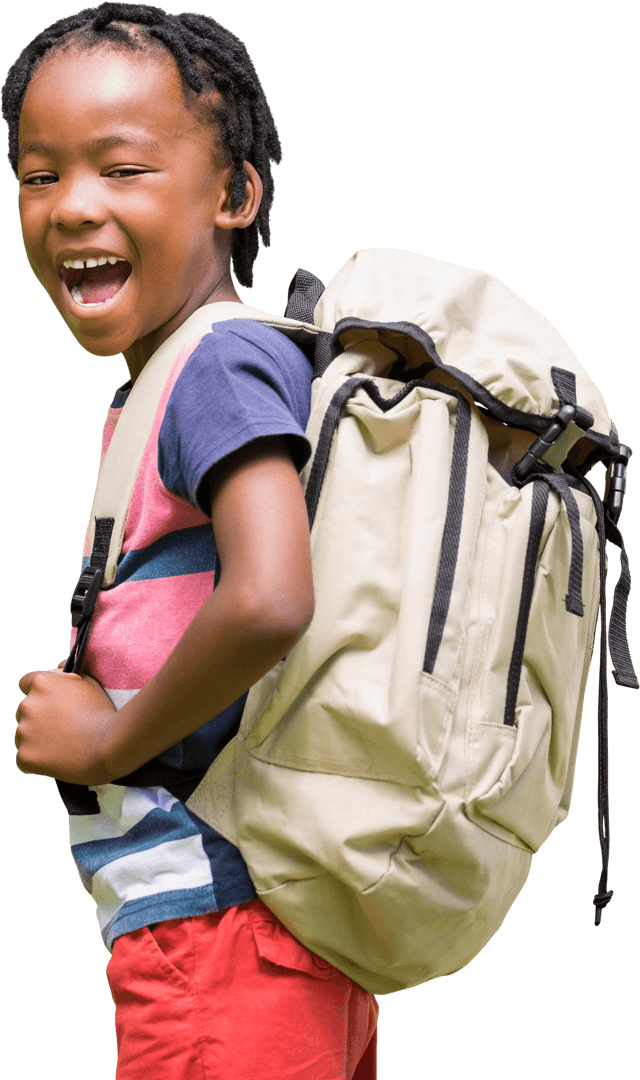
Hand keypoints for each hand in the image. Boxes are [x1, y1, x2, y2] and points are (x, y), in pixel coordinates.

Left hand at [16, 668, 116, 784]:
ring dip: (38, 738)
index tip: (50, 703)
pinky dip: (38, 760)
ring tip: (64, 745)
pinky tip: (59, 759)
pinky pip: (25, 757)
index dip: (39, 693)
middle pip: (25, 711)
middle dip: (39, 717)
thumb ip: (68, 673)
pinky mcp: (25, 755)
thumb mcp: (89, 682)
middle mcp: (27, 704)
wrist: (109, 745)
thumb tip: (57, 668)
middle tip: (63, 728)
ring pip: (24, 735)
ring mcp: (23, 731)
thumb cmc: (103, 713)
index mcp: (41, 683)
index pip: (26, 683)